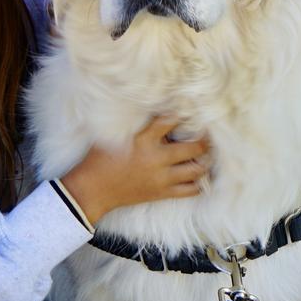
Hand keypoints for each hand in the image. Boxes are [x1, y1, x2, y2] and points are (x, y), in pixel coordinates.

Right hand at [59, 116, 209, 224]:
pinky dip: (199, 183)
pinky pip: (191, 190)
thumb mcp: (113, 134)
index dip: (184, 113)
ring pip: (196, 169)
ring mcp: (161, 178)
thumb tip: (148, 106)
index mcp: (143, 139)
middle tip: (207, 134)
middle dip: (204, 140)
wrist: (93, 189)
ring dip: (205, 160)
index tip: (191, 109)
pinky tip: (199, 176)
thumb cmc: (100, 158)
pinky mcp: (162, 193)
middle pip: (193, 147)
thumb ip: (134, 123)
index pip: (171, 121)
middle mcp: (156, 158)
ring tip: (207, 154)